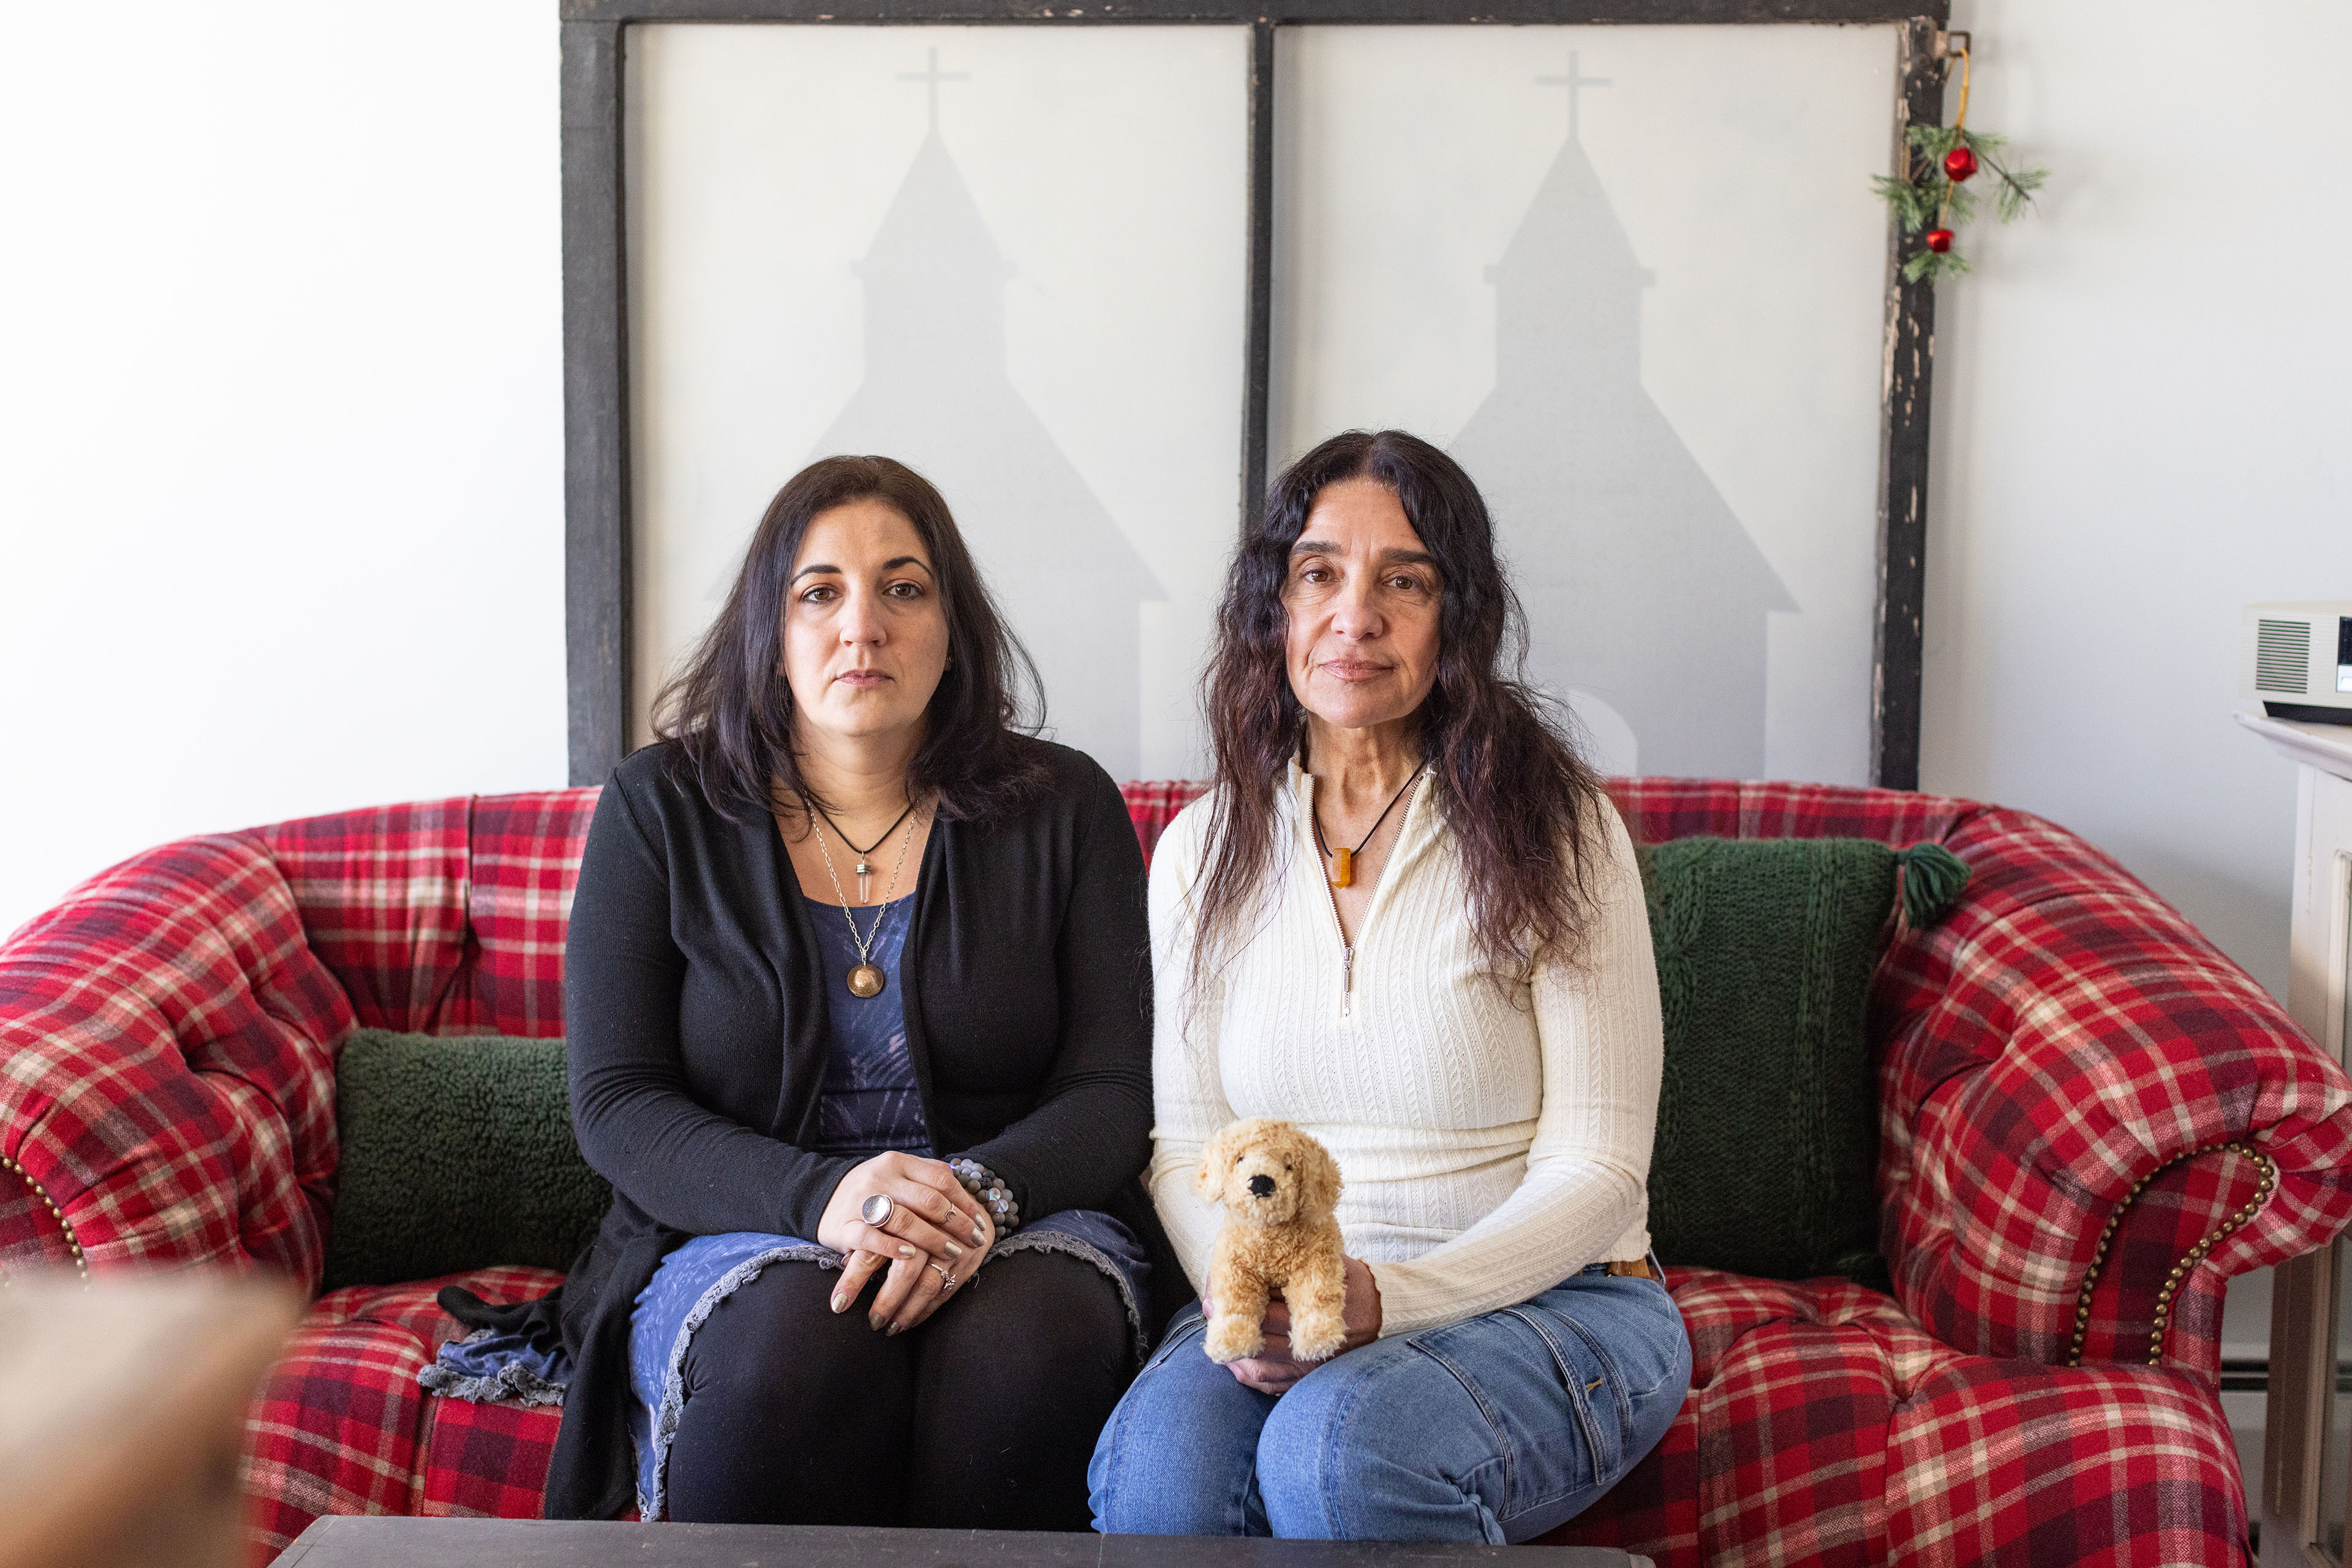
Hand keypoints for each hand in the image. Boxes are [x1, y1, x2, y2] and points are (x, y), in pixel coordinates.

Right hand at [817, 1152, 991, 1328]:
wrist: (819, 1196)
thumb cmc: (871, 1190)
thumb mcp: (897, 1175)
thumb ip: (927, 1179)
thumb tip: (969, 1197)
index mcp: (898, 1162)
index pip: (941, 1179)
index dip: (966, 1203)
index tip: (982, 1223)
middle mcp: (882, 1178)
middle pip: (928, 1200)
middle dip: (956, 1224)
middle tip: (973, 1242)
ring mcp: (862, 1201)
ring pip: (904, 1219)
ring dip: (932, 1239)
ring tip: (952, 1254)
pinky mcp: (844, 1225)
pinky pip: (870, 1237)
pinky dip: (892, 1247)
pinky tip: (911, 1256)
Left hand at [831, 1202, 996, 1334]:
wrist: (952, 1195)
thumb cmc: (902, 1207)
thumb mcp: (878, 1217)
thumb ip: (863, 1244)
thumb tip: (839, 1291)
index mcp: (899, 1201)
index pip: (873, 1245)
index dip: (854, 1276)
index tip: (838, 1304)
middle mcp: (930, 1216)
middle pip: (907, 1265)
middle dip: (889, 1298)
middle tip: (874, 1322)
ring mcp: (956, 1235)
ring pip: (930, 1280)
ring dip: (910, 1308)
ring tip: (893, 1327)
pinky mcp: (972, 1251)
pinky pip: (948, 1286)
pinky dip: (929, 1306)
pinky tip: (913, 1320)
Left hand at [1211, 1257, 1380, 1394]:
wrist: (1383, 1314)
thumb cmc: (1350, 1283)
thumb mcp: (1329, 1264)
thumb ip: (1296, 1264)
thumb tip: (1249, 1256)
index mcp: (1318, 1313)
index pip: (1269, 1312)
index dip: (1238, 1301)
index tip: (1216, 1289)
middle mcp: (1313, 1346)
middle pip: (1260, 1340)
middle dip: (1230, 1324)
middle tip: (1209, 1307)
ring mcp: (1310, 1368)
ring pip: (1260, 1368)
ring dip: (1234, 1353)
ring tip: (1217, 1336)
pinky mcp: (1308, 1381)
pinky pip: (1271, 1384)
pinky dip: (1249, 1376)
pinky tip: (1235, 1362)